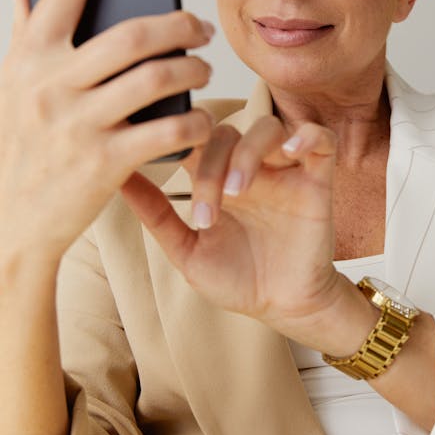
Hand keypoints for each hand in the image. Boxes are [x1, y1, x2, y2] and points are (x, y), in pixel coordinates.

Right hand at [0, 0, 214, 267]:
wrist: (11, 222)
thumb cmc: (19, 146)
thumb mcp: (12, 82)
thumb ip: (23, 25)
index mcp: (29, 56)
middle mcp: (51, 83)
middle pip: (132, 33)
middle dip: (178, 24)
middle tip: (202, 28)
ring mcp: (78, 123)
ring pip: (157, 77)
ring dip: (194, 69)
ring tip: (205, 71)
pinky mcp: (105, 162)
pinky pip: (168, 129)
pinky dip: (196, 121)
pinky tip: (204, 120)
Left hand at [121, 115, 348, 345]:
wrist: (282, 307)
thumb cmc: (237, 279)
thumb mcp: (185, 250)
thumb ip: (155, 213)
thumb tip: (115, 178)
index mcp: (214, 177)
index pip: (193, 136)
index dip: (178, 139)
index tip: (164, 165)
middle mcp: (248, 167)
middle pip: (225, 132)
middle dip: (210, 167)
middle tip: (207, 214)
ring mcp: (284, 170)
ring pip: (266, 128)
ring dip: (248, 154)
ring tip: (238, 191)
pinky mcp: (318, 179)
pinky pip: (319, 138)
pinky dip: (307, 136)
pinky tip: (291, 152)